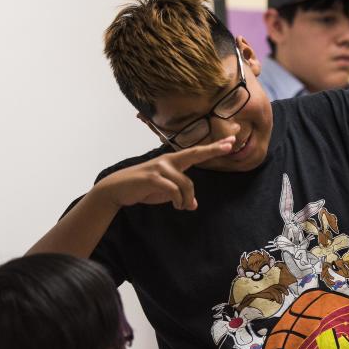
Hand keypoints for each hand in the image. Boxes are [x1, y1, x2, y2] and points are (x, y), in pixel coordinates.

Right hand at [97, 136, 233, 209]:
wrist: (117, 189)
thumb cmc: (143, 188)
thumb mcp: (164, 193)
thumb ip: (179, 194)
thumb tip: (192, 205)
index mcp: (172, 161)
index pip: (196, 153)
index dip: (213, 148)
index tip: (230, 141)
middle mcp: (168, 160)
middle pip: (195, 153)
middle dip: (213, 149)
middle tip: (231, 145)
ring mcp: (160, 168)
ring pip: (186, 184)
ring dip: (187, 199)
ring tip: (182, 207)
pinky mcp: (153, 178)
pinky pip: (174, 191)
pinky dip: (179, 201)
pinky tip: (177, 206)